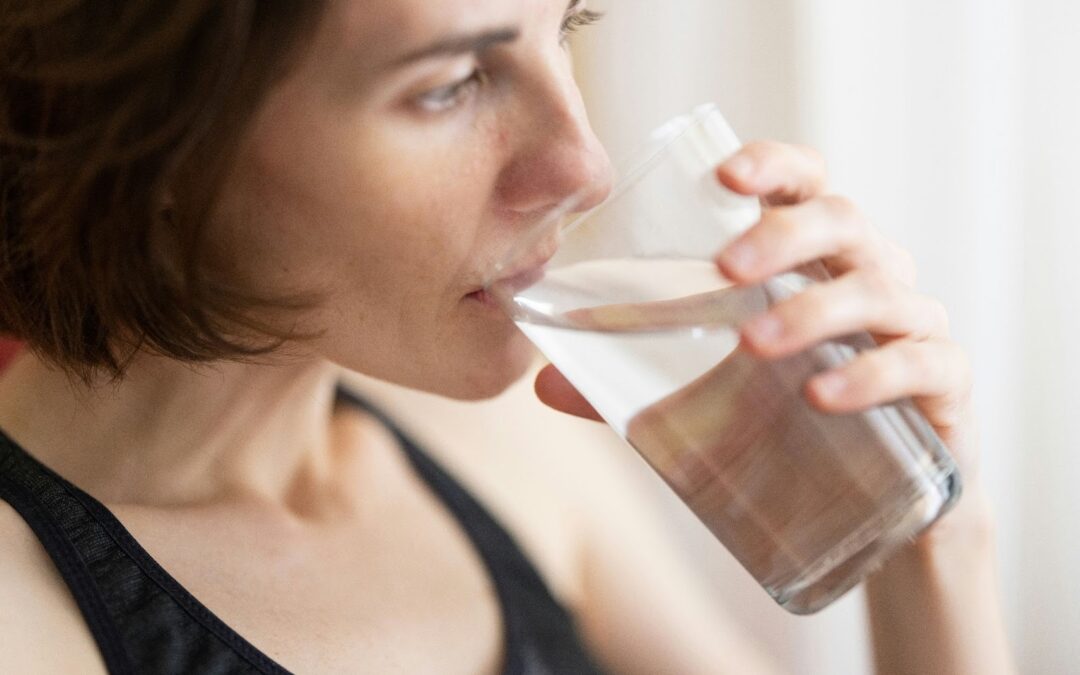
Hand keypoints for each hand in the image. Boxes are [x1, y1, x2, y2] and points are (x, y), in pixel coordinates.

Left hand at [535, 140, 982, 538]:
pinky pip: (921, 363)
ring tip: (755, 346)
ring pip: (878, 288)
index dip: (772, 166)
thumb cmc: (786, 423)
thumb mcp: (707, 398)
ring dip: (814, 310)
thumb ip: (631, 386)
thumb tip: (542, 384)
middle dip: (784, 236)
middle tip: (726, 270)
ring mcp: (912, 324)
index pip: (803, 185)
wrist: (876, 504)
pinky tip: (823, 397)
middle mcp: (867, 274)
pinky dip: (873, 375)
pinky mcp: (943, 384)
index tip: (724, 177)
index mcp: (812, 259)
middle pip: (842, 221)